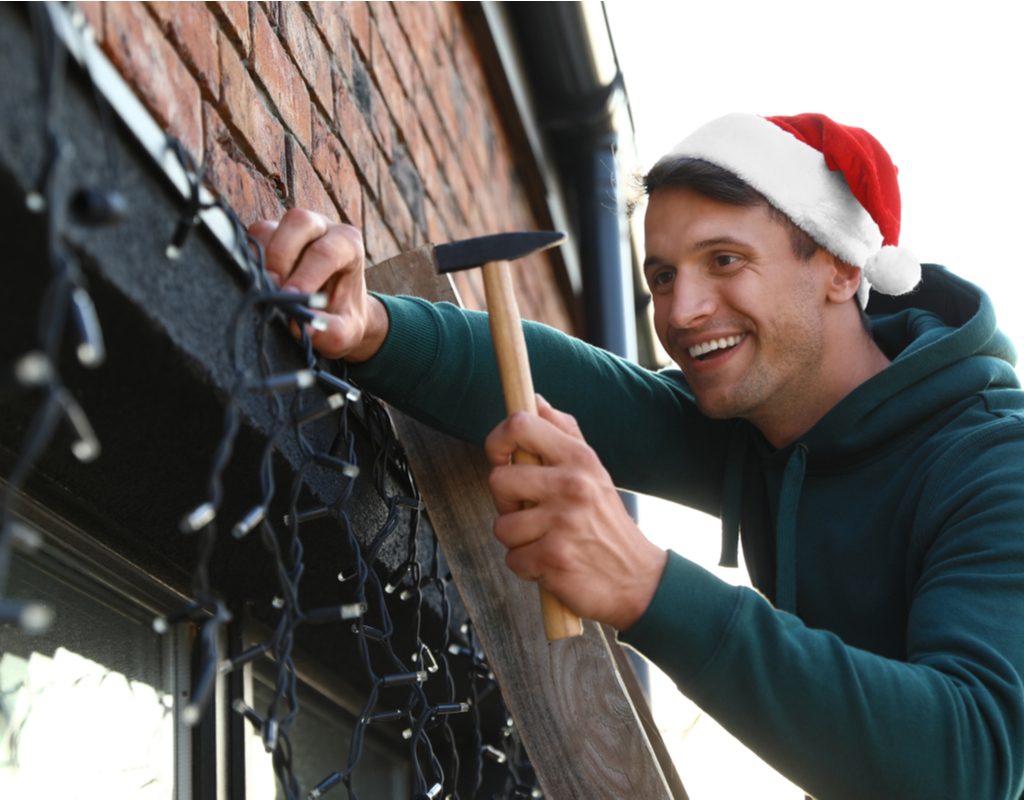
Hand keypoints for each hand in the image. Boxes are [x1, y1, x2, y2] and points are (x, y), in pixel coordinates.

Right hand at [248, 209, 387, 361]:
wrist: (334, 308)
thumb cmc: (342, 315)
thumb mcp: (346, 330)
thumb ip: (331, 331)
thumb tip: (301, 327)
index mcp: (348, 244)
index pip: (326, 252)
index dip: (305, 276)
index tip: (290, 299)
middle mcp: (321, 227)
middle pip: (298, 222)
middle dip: (281, 255)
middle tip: (273, 288)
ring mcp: (292, 229)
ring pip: (268, 229)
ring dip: (261, 259)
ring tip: (265, 289)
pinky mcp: (269, 235)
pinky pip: (251, 239)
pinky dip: (248, 260)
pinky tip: (255, 283)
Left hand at [485, 396, 667, 630]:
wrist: (638, 579)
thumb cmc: (606, 523)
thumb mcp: (593, 470)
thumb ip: (564, 432)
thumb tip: (535, 400)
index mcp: (579, 458)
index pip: (520, 424)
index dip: (497, 441)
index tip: (501, 458)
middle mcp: (571, 485)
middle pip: (498, 479)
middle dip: (507, 502)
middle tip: (532, 512)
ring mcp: (562, 522)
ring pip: (502, 526)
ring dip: (518, 540)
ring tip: (546, 539)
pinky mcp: (554, 558)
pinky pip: (513, 559)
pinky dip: (527, 566)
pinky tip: (551, 562)